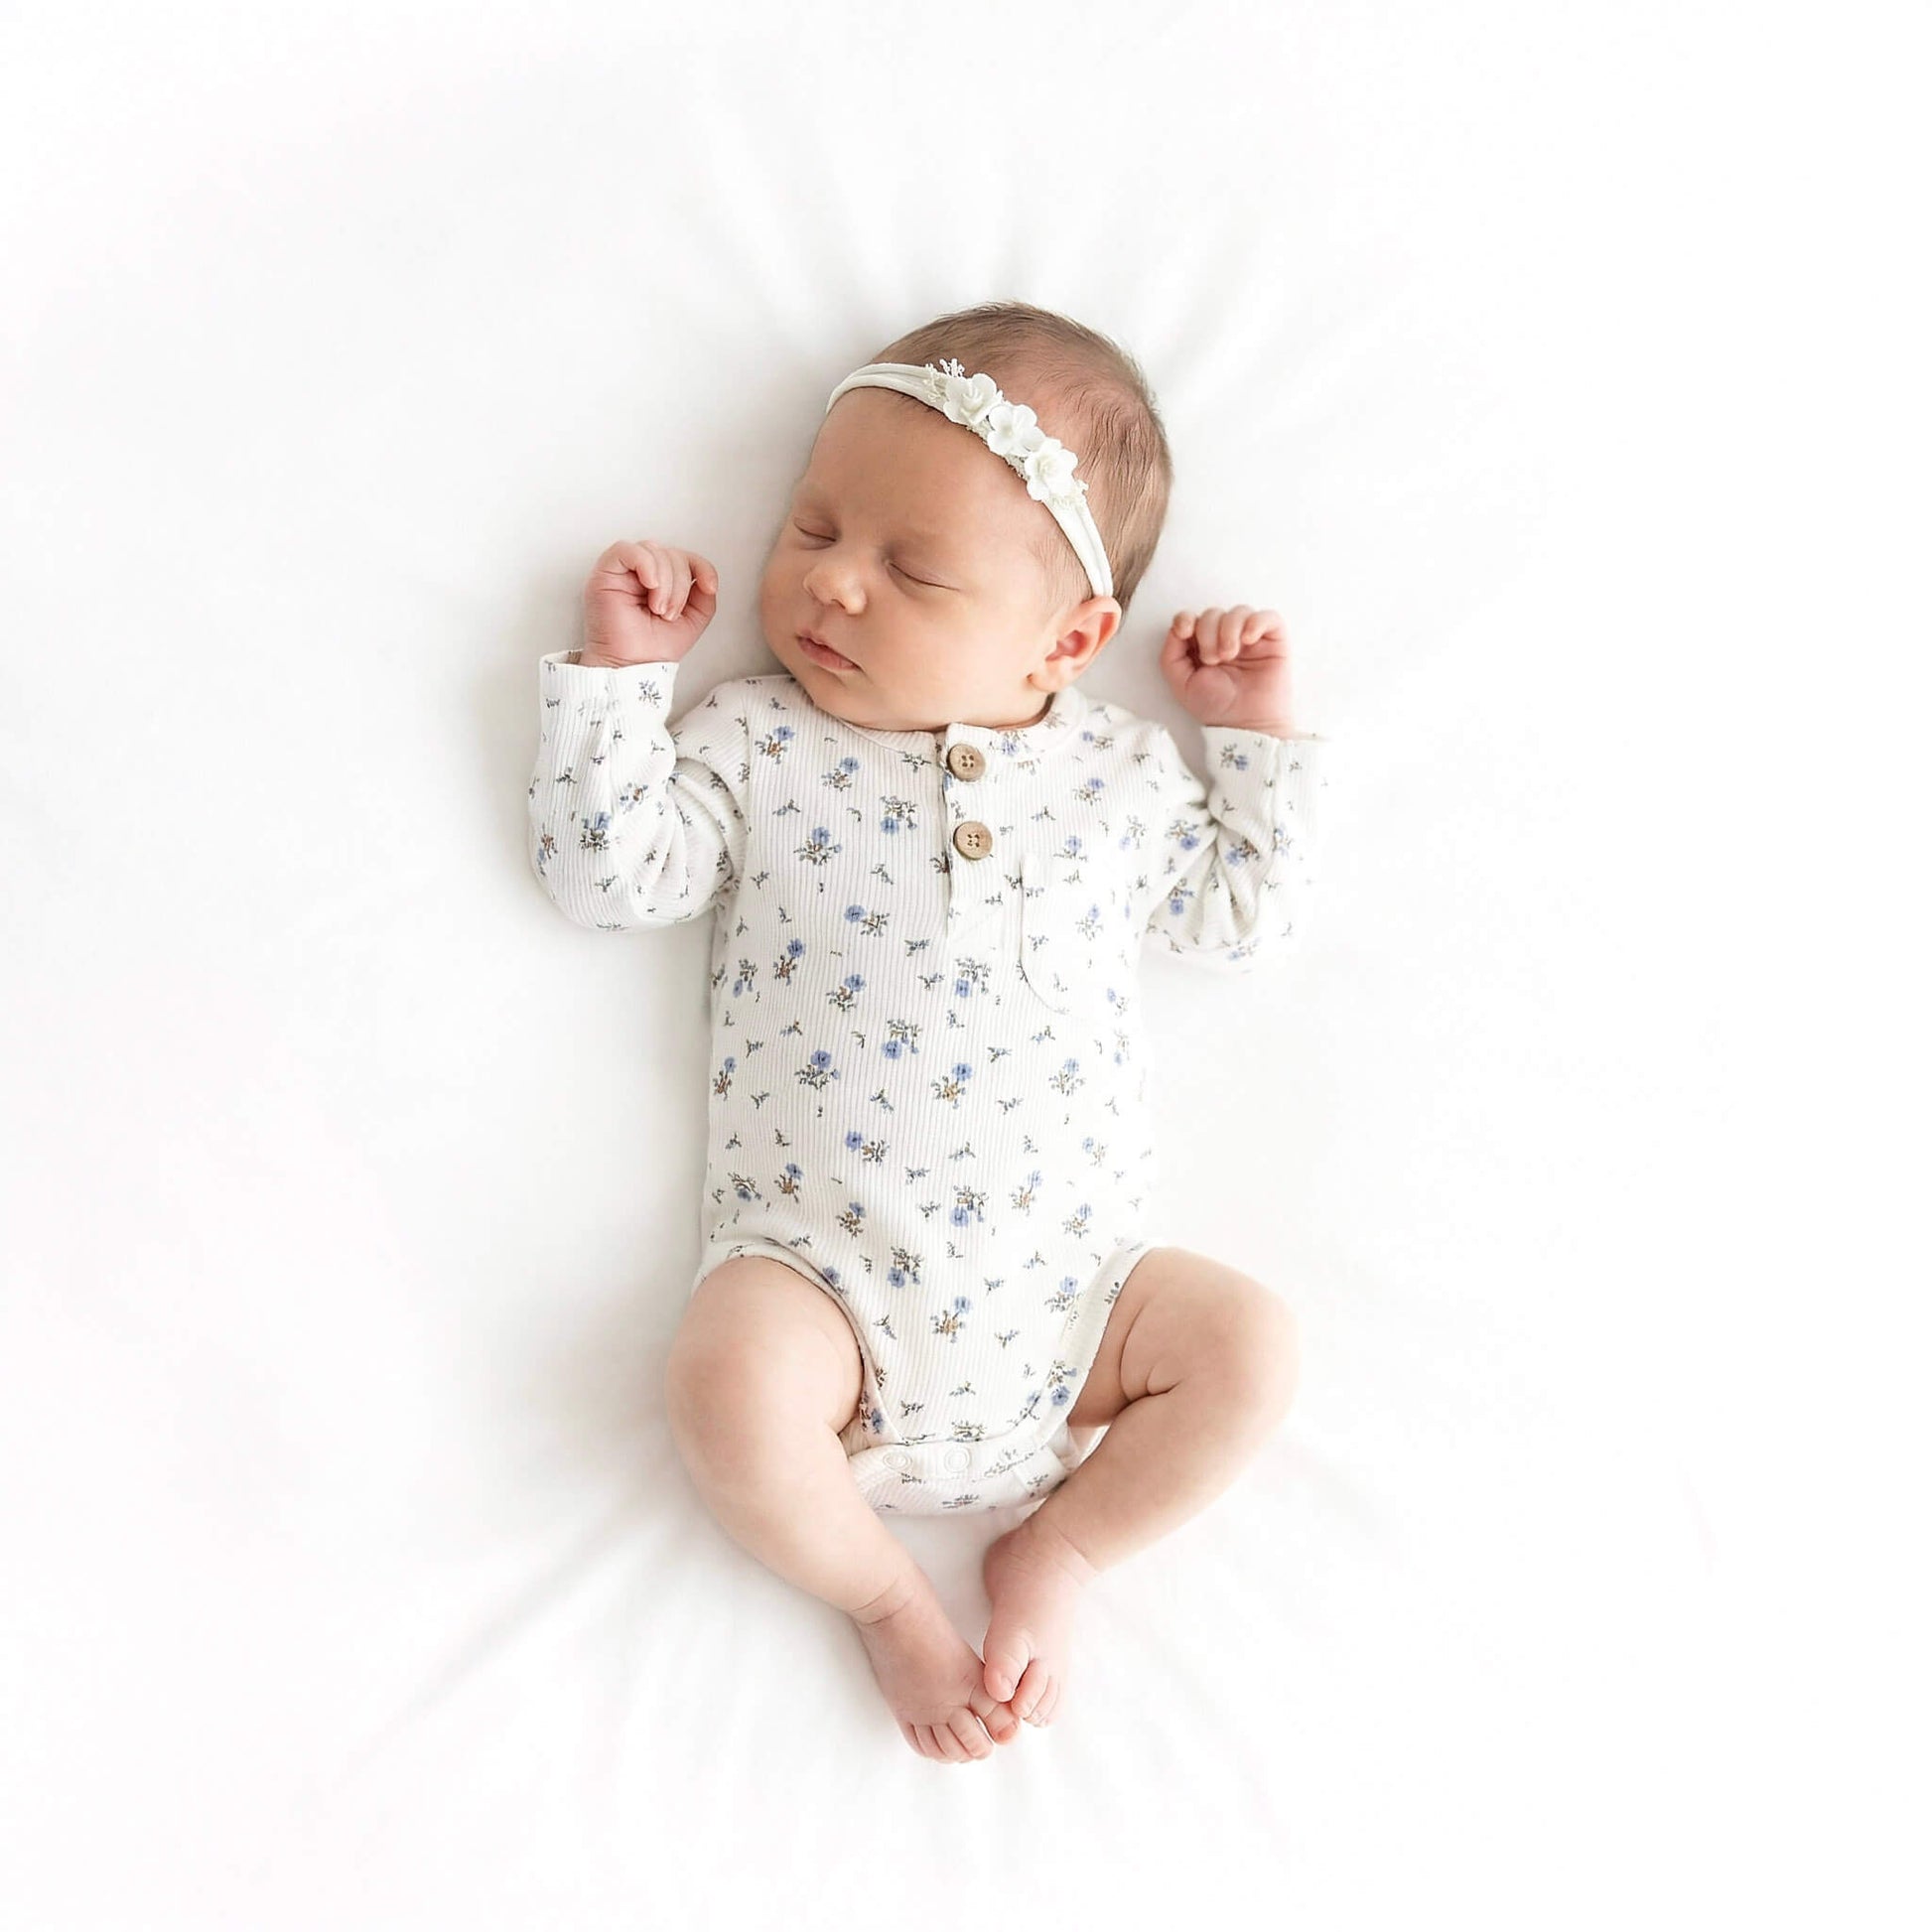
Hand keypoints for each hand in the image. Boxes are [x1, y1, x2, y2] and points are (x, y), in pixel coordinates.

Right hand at [580, 539, 719, 667]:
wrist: (632, 667)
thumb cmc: (654, 649)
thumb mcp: (693, 620)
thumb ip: (704, 596)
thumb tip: (705, 577)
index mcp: (661, 581)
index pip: (684, 557)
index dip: (701, 566)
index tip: (709, 587)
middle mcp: (641, 573)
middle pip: (671, 553)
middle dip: (680, 584)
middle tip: (670, 613)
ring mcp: (623, 571)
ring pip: (653, 550)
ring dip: (665, 582)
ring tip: (658, 609)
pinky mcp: (605, 572)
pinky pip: (627, 549)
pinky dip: (646, 564)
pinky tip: (649, 586)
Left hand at [1159, 605, 1297, 733]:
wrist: (1247, 724)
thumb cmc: (1217, 707)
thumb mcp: (1181, 683)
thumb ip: (1171, 654)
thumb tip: (1178, 627)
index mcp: (1202, 647)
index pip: (1191, 618)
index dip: (1185, 618)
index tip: (1185, 632)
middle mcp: (1225, 639)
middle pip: (1213, 613)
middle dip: (1208, 633)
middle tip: (1212, 660)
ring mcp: (1250, 638)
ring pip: (1238, 611)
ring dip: (1229, 630)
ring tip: (1229, 655)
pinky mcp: (1273, 640)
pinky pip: (1268, 616)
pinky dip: (1255, 623)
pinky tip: (1248, 640)